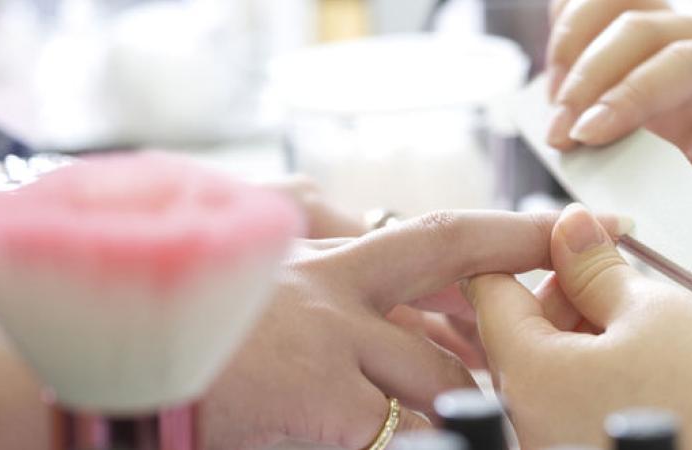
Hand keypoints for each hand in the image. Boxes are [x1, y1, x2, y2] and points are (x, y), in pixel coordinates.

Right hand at [205, 210, 626, 447]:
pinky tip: (391, 436)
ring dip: (463, 403)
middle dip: (518, 310)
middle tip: (575, 316)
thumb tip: (406, 302)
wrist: (115, 370)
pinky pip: (392, 430)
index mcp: (328, 263)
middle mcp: (338, 293)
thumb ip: (340, 291)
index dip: (510, 233)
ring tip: (499, 416)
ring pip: (438, 379)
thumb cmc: (193, 337)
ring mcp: (334, 348)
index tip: (566, 230)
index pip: (441, 238)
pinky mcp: (327, 403)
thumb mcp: (273, 296)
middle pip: (455, 304)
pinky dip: (402, 437)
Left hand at [467, 205, 691, 448]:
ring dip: (582, 328)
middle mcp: (528, 421)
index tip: (568, 237)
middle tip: (617, 271)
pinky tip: (643, 353)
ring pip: (547, 365)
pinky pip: (571, 399)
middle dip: (562, 292)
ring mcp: (554, 442)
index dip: (526, 250)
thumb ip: (593, 264)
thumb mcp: (653, 306)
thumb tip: (567, 227)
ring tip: (640, 315)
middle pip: (518, 332)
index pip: (490, 293)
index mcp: (530, 377)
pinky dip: (595, 367)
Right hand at [546, 2, 691, 260]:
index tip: (584, 135)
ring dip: (573, 46)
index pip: (685, 63)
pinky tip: (559, 74)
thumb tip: (600, 178)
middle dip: (588, 78)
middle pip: (644, 26)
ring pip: (620, 3)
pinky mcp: (660, 35)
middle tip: (557, 134)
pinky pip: (607, 9)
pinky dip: (573, 29)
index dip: (626, 93)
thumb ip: (667, 190)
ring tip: (555, 105)